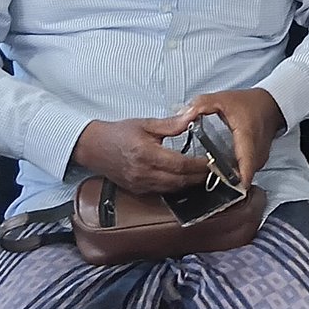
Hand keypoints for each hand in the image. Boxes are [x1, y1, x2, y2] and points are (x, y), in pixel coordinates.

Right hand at [70, 112, 211, 194]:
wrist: (93, 147)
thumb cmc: (119, 133)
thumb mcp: (146, 123)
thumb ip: (171, 124)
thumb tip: (193, 116)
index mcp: (147, 154)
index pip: (180, 164)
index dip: (199, 165)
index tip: (214, 160)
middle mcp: (143, 173)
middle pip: (179, 181)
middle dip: (200, 177)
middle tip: (216, 169)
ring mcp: (140, 184)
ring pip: (172, 189)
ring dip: (190, 184)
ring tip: (205, 175)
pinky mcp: (137, 190)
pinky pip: (162, 192)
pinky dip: (177, 187)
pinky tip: (186, 179)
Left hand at [183, 87, 285, 188]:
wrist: (271, 104)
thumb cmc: (249, 103)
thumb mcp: (221, 99)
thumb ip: (200, 106)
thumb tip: (182, 116)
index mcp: (247, 139)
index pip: (244, 170)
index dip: (230, 183)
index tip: (214, 186)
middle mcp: (256, 154)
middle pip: (240, 179)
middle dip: (223, 183)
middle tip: (203, 181)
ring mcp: (260, 160)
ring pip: (244, 178)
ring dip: (229, 180)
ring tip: (211, 176)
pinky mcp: (259, 161)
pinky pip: (247, 173)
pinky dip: (235, 174)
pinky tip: (222, 169)